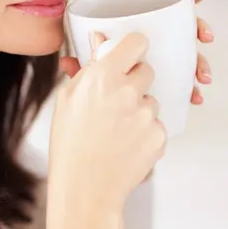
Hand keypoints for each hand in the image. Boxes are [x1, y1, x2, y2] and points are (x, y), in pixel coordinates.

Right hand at [47, 32, 165, 228]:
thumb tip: (98, 38)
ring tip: (117, 132)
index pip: (137, 43)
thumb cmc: (71, 145)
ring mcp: (146, 115)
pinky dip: (146, 134)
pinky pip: (157, 125)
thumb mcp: (68, 100)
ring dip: (140, 111)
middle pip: (147, 71)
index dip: (134, 49)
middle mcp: (128, 92)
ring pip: (152, 101)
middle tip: (116, 103)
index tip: (130, 56)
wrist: (85, 190)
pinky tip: (127, 146)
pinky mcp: (159, 136)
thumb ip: (88, 66)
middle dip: (135, 83)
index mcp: (103, 77)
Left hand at [60, 0, 213, 103]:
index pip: (164, 9)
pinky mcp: (171, 82)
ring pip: (189, 57)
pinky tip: (195, 98)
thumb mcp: (91, 70)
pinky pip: (185, 82)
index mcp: (140, 32)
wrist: (101, 123)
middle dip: (198, 30)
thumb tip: (66, 62)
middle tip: (205, 37)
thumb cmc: (97, 83)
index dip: (184, 0)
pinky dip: (192, 89)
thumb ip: (83, 65)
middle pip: (183, 30)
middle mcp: (157, 43)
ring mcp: (166, 62)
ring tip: (200, 78)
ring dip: (199, 64)